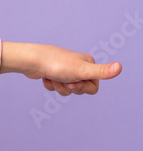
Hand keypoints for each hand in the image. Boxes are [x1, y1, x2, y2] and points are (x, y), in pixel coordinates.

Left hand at [0, 42, 121, 95]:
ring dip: (59, 87)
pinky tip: (45, 77)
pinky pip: (55, 87)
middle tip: (63, 80)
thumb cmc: (57, 65)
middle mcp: (77, 66)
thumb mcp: (82, 70)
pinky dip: (50, 84)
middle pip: (80, 89)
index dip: (83, 88)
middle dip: (70, 88)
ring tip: (52, 78)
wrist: (31, 61)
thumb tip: (120, 67)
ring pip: (67, 90)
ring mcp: (64, 70)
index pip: (93, 87)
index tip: (74, 81)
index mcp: (88, 64)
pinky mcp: (52, 73)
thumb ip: (101, 72)